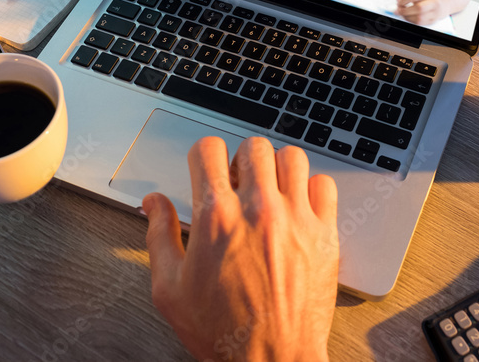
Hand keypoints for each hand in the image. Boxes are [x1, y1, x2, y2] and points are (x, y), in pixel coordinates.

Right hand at [144, 136, 337, 361]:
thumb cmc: (223, 332)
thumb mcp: (170, 289)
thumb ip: (159, 236)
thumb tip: (153, 203)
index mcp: (216, 218)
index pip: (209, 149)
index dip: (203, 155)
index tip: (206, 169)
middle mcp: (257, 210)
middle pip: (253, 145)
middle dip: (241, 159)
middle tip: (238, 182)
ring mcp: (296, 219)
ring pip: (292, 156)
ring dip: (277, 168)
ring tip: (269, 190)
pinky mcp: (325, 233)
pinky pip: (325, 184)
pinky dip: (312, 188)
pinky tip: (298, 206)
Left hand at [395, 0, 448, 24]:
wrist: (439, 1)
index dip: (403, 0)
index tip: (399, 2)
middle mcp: (433, 2)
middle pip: (419, 8)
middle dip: (405, 10)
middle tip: (399, 10)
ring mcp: (434, 12)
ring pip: (419, 18)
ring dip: (407, 17)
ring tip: (404, 13)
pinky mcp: (432, 20)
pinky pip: (420, 23)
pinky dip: (411, 21)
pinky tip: (409, 17)